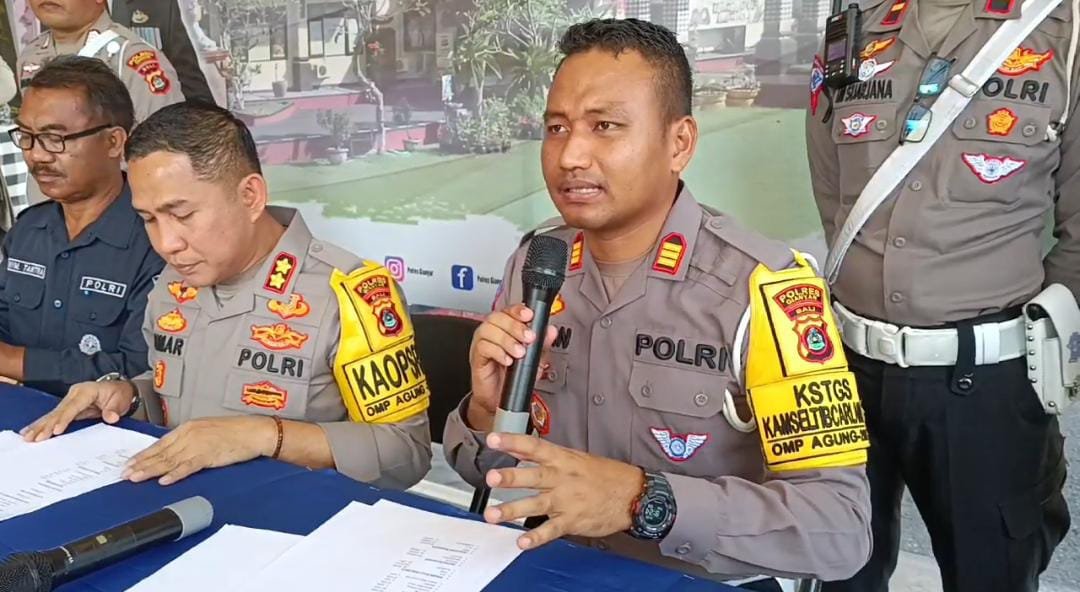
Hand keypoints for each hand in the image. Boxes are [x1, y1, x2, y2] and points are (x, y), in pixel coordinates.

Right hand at [21, 380, 134, 441]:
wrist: (119, 389)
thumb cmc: (119, 394)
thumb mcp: (121, 399)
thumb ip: (114, 408)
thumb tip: (111, 418)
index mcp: (86, 391)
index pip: (72, 407)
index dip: (63, 419)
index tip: (55, 431)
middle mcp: (74, 394)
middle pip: (58, 411)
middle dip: (45, 425)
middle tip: (35, 438)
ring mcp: (69, 400)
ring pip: (52, 415)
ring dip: (39, 426)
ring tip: (27, 437)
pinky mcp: (67, 408)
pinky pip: (53, 417)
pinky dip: (42, 424)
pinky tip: (30, 431)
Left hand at [122, 415, 275, 485]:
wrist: (255, 431)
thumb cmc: (235, 432)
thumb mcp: (207, 431)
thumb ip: (190, 440)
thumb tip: (173, 453)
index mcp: (189, 427)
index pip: (160, 443)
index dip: (143, 454)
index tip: (130, 463)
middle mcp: (190, 434)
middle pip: (161, 452)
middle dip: (141, 464)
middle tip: (124, 473)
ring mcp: (199, 445)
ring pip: (170, 460)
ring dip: (151, 470)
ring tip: (136, 478)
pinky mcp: (210, 455)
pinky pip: (189, 467)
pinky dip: (175, 474)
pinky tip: (164, 480)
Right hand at [468, 304, 555, 430]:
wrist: (500, 399)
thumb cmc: (514, 376)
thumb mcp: (534, 360)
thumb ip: (543, 345)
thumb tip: (551, 331)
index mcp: (506, 328)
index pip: (510, 310)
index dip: (518, 309)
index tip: (529, 315)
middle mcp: (493, 332)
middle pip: (498, 317)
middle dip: (515, 326)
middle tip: (528, 338)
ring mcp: (483, 343)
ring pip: (489, 329)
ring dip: (507, 339)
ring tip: (519, 352)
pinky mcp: (476, 357)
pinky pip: (483, 347)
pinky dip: (497, 352)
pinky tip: (507, 360)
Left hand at [481, 433, 644, 549]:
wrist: (632, 495)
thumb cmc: (604, 475)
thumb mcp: (575, 457)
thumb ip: (545, 455)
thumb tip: (518, 447)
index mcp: (562, 459)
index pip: (534, 446)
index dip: (513, 441)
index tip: (493, 439)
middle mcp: (561, 478)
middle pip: (533, 476)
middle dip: (511, 477)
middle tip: (491, 478)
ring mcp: (566, 500)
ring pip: (536, 504)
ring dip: (513, 509)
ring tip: (493, 515)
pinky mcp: (572, 520)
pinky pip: (551, 530)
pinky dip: (536, 537)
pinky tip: (522, 542)